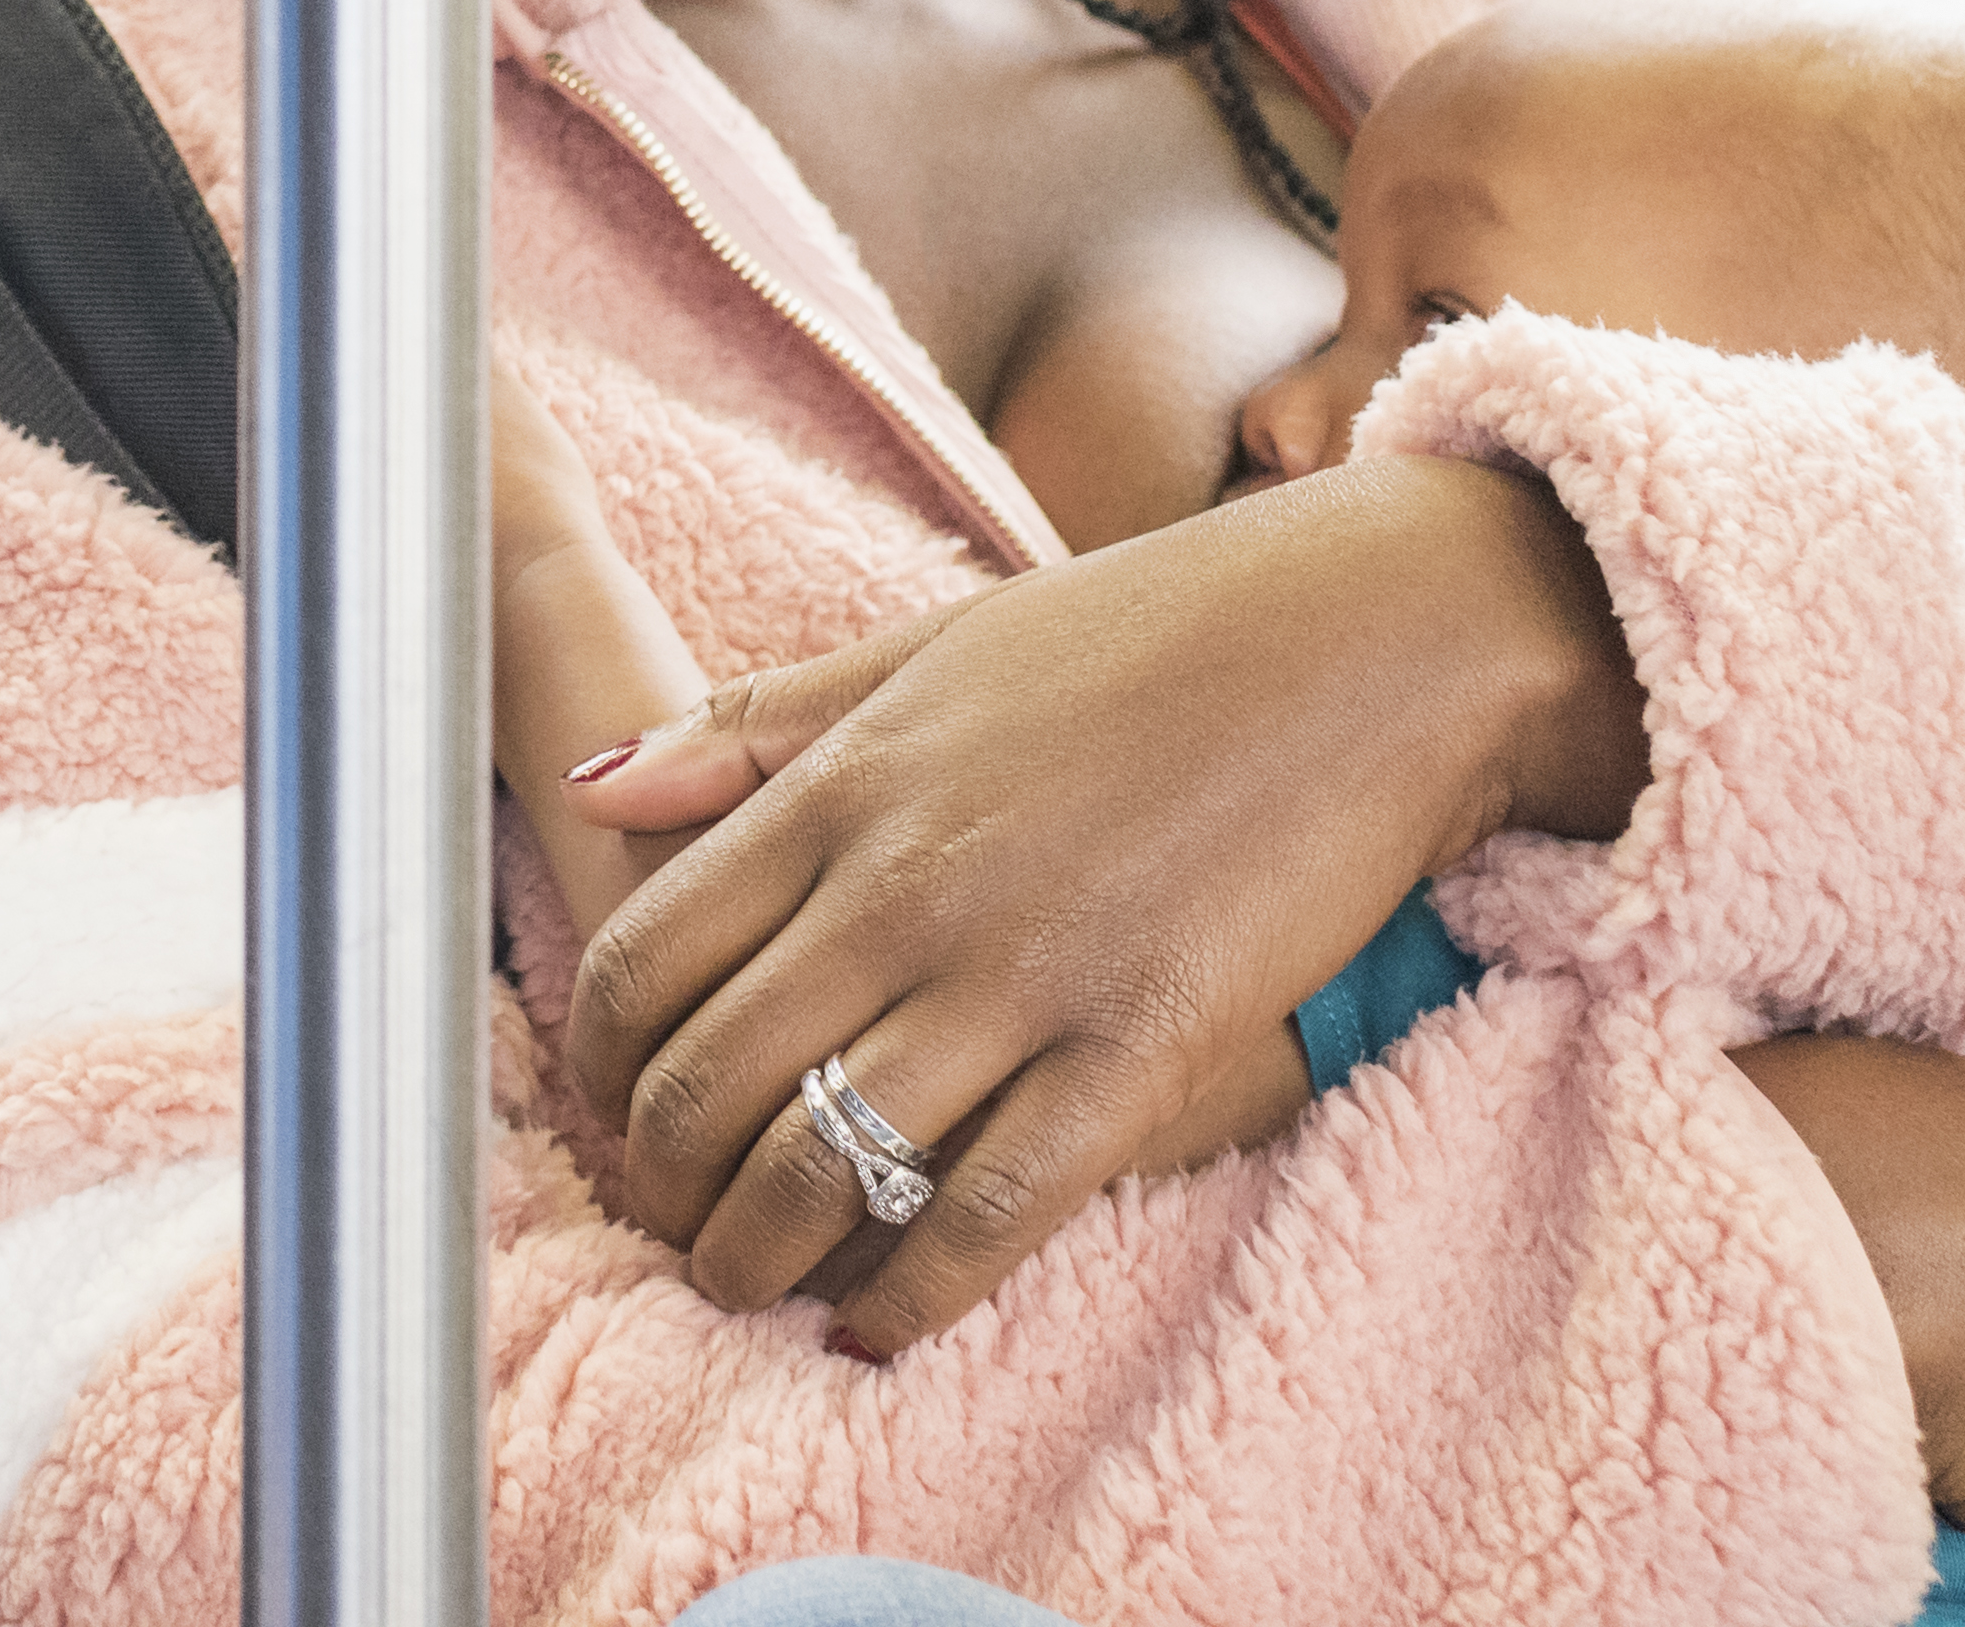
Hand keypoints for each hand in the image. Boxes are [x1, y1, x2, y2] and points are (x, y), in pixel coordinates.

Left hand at [556, 453, 1644, 1351]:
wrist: (1364, 642)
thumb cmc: (1142, 635)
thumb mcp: (922, 650)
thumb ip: (757, 729)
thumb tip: (600, 784)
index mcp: (839, 787)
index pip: (642, 957)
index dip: (601, 1065)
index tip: (612, 1108)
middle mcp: (904, 889)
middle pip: (710, 1081)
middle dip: (664, 1183)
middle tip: (672, 1220)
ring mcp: (1021, 976)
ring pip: (824, 1164)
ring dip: (758, 1256)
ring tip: (749, 1286)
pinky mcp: (1142, 1051)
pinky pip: (990, 1211)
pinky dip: (914, 1293)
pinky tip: (880, 1329)